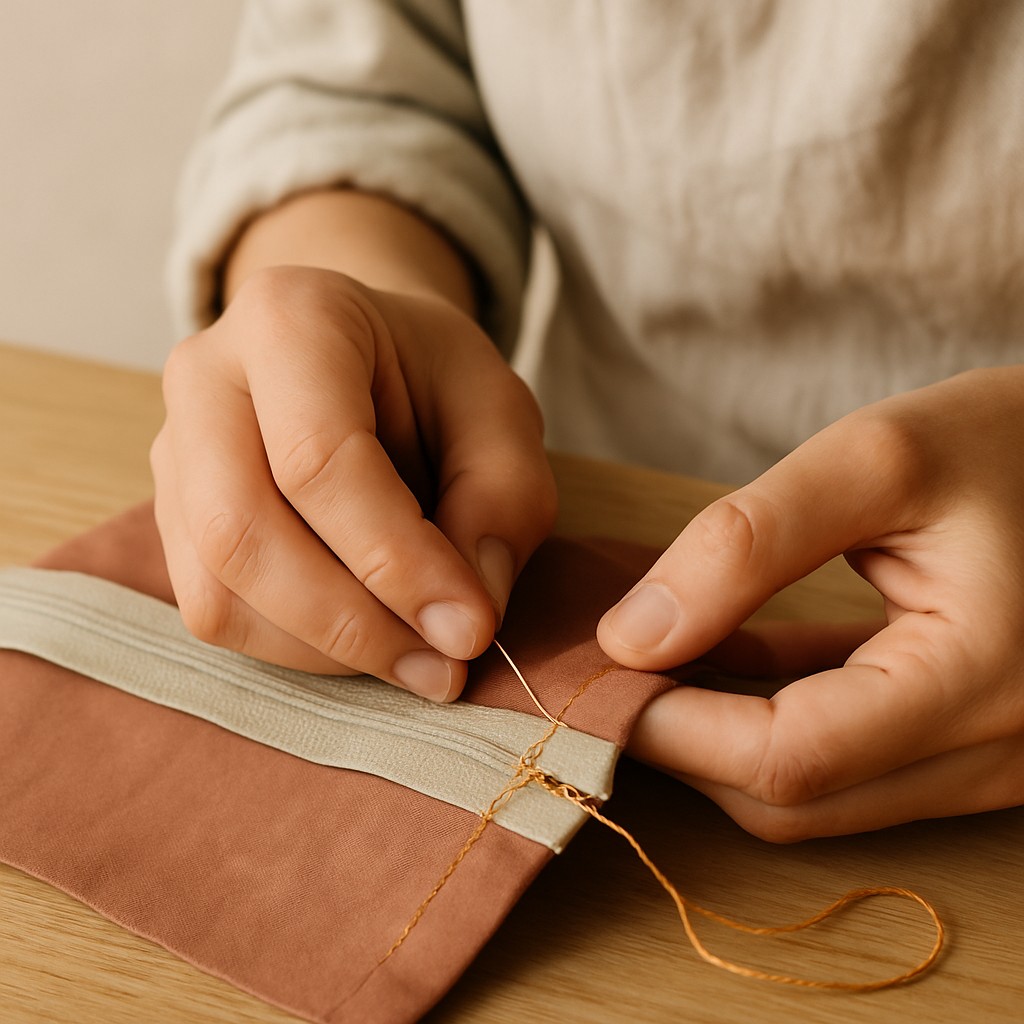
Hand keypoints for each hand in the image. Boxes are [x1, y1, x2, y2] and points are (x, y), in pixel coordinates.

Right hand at [152, 265, 555, 699]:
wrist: (368, 359)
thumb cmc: (435, 380)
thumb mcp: (501, 414)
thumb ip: (502, 500)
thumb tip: (462, 616)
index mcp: (290, 320)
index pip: (318, 459)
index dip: (395, 559)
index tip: (470, 627)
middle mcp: (205, 378)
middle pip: (244, 531)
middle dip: (354, 622)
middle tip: (446, 664)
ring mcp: (175, 451)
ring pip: (218, 588)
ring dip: (327, 649)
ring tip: (420, 658)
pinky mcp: (173, 517)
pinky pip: (216, 610)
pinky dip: (299, 648)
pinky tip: (369, 639)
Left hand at [602, 367, 1023, 839]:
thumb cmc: (1007, 442)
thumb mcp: (875, 460)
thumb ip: (747, 545)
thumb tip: (631, 637)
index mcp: (978, 680)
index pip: (788, 757)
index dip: (672, 728)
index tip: (594, 675)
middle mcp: (994, 750)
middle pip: (793, 797)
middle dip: (684, 743)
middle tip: (609, 670)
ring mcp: (983, 758)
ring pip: (813, 789)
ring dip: (718, 734)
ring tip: (649, 656)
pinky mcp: (962, 736)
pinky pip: (843, 753)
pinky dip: (767, 712)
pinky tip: (717, 652)